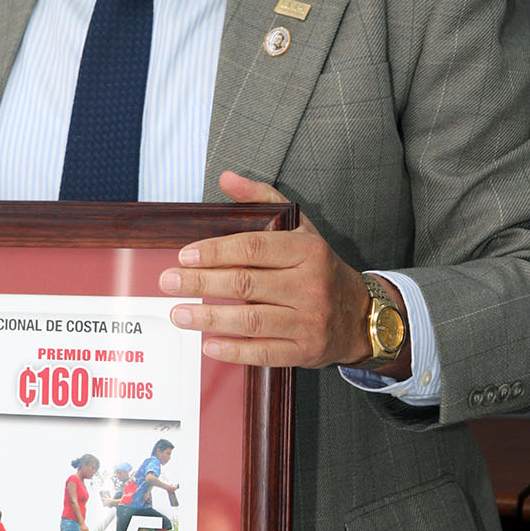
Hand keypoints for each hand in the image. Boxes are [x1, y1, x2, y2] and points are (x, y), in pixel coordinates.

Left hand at [159, 170, 394, 371]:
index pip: (253, 249)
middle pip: (245, 284)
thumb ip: (263, 199)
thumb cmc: (320, 269)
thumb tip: (227, 178)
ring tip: (178, 313)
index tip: (185, 255)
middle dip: (200, 282)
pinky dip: (233, 351)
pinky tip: (208, 345)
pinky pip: (264, 352)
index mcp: (307, 252)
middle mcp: (309, 286)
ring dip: (209, 318)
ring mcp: (308, 321)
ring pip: (251, 321)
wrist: (362, 316)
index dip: (215, 252)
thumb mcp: (301, 229)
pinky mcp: (304, 351)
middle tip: (168, 281)